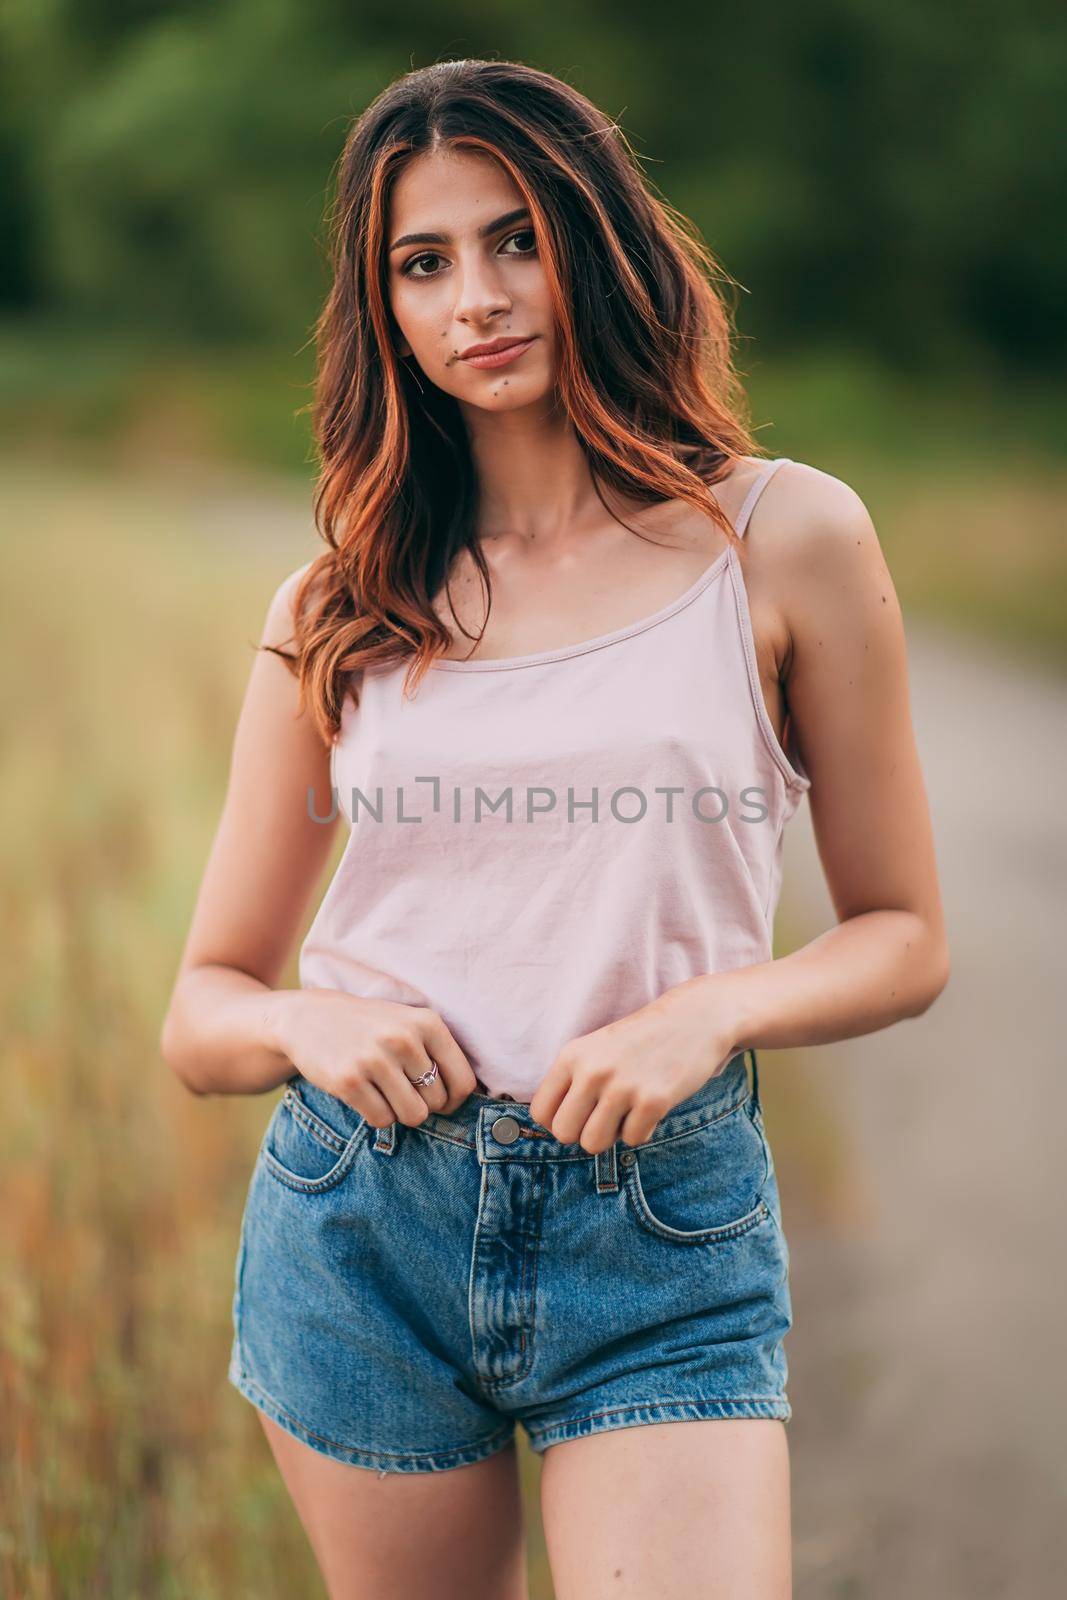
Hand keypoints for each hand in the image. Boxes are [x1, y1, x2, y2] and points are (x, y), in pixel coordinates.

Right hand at [271, 989, 477, 1126]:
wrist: (308, 1018)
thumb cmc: (370, 1027)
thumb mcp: (409, 1025)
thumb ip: (440, 1054)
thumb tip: (469, 1099)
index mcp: (427, 1023)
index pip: (463, 1082)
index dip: (454, 1100)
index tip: (439, 1099)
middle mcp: (403, 1039)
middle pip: (436, 1103)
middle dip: (422, 1104)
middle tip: (400, 1089)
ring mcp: (375, 1059)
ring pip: (412, 1116)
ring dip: (400, 1112)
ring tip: (385, 1092)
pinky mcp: (349, 1080)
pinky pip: (382, 1120)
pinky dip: (376, 1115)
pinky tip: (364, 1094)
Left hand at [528, 979, 740, 1153]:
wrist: (694, 1018)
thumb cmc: (641, 1040)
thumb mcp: (596, 1049)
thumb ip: (572, 1081)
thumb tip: (556, 1130)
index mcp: (572, 1056)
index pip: (540, 1111)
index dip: (558, 1121)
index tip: (579, 1115)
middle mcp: (592, 1071)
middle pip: (564, 1133)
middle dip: (583, 1132)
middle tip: (604, 1117)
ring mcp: (622, 1087)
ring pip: (593, 1143)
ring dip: (611, 1135)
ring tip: (626, 1112)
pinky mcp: (653, 1101)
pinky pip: (631, 1140)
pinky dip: (642, 1130)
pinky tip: (651, 1106)